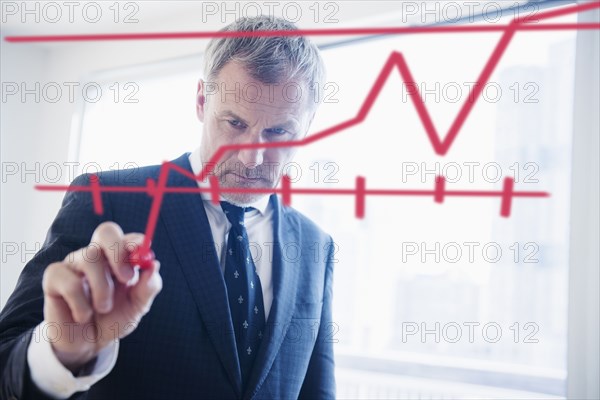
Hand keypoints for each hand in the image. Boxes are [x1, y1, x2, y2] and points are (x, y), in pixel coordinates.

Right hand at [41, 221, 161, 372]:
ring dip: (102, 289)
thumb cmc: (114, 319)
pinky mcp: (54, 277)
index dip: (136, 243)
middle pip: (106, 232)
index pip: (128, 238)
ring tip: (104, 308)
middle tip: (127, 278)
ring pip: (90, 259)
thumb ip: (148, 287)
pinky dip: (81, 304)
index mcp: (120, 257)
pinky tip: (82, 315)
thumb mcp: (137, 307)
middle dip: (118, 251)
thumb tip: (155, 265)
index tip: (143, 257)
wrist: (87, 344)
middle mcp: (97, 255)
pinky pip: (69, 282)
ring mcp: (75, 263)